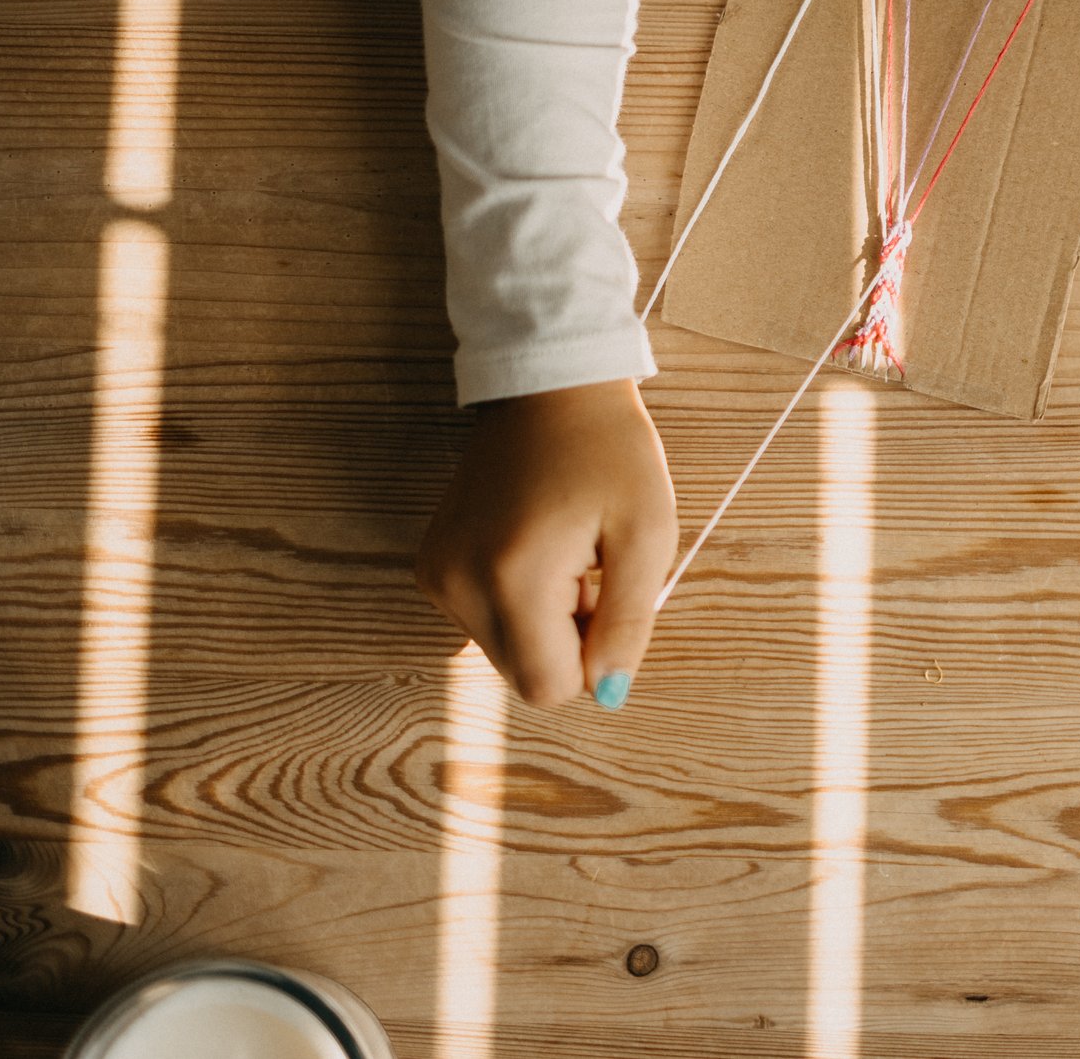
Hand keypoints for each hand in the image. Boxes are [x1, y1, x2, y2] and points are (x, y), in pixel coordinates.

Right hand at [415, 377, 676, 708]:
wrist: (550, 386)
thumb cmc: (610, 450)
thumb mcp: (647, 533)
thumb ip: (629, 622)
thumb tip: (609, 693)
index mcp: (512, 578)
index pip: (548, 687)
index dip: (593, 658)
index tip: (609, 598)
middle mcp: (458, 583)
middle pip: (523, 675)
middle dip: (568, 640)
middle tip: (591, 569)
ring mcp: (437, 573)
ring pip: (504, 651)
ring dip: (545, 621)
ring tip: (565, 551)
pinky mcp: (431, 565)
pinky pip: (483, 619)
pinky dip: (518, 601)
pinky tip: (537, 545)